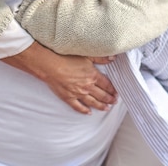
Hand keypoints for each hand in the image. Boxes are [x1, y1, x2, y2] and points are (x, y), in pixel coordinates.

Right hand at [2, 42, 116, 113]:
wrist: (51, 66)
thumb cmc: (67, 58)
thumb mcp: (86, 55)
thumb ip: (101, 58)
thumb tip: (113, 58)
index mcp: (93, 76)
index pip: (106, 85)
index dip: (113, 89)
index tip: (117, 93)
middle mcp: (87, 87)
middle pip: (101, 95)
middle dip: (109, 99)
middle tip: (114, 102)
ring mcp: (78, 93)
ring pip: (92, 102)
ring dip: (100, 106)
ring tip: (106, 108)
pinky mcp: (68, 97)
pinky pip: (78, 106)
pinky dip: (84, 110)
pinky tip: (88, 112)